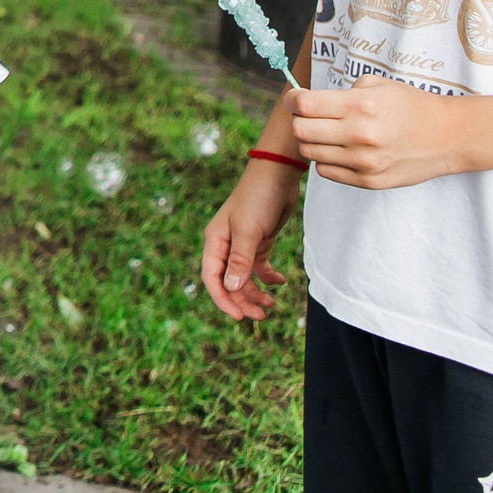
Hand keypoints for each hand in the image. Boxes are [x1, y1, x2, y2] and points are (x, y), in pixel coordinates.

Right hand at [199, 158, 300, 320]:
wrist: (277, 175)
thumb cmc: (258, 199)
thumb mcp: (249, 230)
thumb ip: (240, 260)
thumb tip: (232, 288)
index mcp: (215, 241)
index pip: (212, 278)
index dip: (223, 299)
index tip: (239, 317)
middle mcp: (225, 245)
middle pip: (228, 282)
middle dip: (242, 301)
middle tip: (261, 315)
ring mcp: (242, 245)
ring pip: (243, 278)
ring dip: (255, 293)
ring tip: (272, 304)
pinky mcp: (258, 242)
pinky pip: (258, 267)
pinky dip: (268, 278)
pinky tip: (280, 283)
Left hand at [290, 74, 472, 188]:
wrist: (450, 136)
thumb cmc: (411, 106)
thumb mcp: (378, 86)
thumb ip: (340, 93)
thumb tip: (307, 102)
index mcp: (361, 105)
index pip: (304, 106)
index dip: (293, 100)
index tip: (296, 99)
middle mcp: (360, 135)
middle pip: (300, 131)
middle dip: (299, 121)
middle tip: (311, 117)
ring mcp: (364, 161)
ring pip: (309, 153)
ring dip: (312, 141)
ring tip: (328, 133)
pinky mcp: (369, 181)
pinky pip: (326, 171)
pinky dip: (326, 160)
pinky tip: (341, 150)